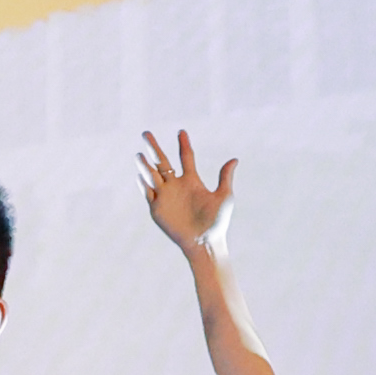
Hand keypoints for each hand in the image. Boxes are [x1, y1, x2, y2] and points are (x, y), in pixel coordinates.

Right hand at [136, 128, 236, 252]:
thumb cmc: (217, 222)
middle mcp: (176, 186)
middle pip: (162, 162)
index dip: (183, 144)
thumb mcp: (224, 197)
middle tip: (146, 133)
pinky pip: (148, 193)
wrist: (204, 243)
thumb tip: (234, 159)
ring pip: (152, 175)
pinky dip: (144, 184)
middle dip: (154, 148)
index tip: (181, 131)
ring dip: (145, 164)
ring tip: (140, 153)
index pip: (185, 157)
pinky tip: (141, 175)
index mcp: (192, 181)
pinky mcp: (157, 209)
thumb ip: (225, 177)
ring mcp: (165, 196)